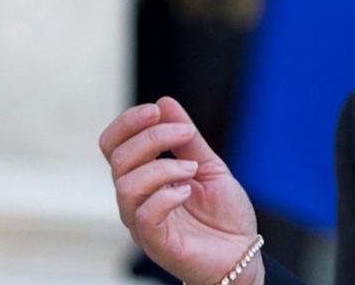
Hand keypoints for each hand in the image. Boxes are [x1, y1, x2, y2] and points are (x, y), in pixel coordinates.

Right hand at [99, 96, 264, 284]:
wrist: (242, 251)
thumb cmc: (223, 212)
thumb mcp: (208, 165)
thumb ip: (186, 138)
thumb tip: (165, 102)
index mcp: (144, 178)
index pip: (113, 145)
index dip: (128, 122)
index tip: (156, 110)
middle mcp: (136, 199)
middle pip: (118, 159)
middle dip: (152, 137)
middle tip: (186, 134)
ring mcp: (142, 223)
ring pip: (126, 186)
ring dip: (163, 167)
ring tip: (193, 170)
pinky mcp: (156, 243)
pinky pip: (144, 215)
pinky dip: (166, 195)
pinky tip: (188, 191)